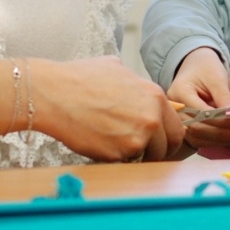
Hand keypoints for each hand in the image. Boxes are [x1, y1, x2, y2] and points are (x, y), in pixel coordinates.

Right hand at [32, 56, 184, 161]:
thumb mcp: (115, 67)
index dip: (168, 137)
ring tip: (115, 145)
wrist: (53, 93)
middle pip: (169, 145)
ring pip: (147, 156)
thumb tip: (137, 85)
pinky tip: (99, 144)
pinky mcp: (119, 153)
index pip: (176, 125)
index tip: (160, 142)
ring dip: (137, 156)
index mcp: (154, 96)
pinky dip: (116, 158)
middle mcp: (151, 117)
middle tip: (145, 153)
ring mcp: (137, 137)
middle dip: (159, 151)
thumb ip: (134, 82)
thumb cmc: (78, 78)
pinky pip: (125, 161)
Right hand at [164, 47, 229, 151]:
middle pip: (196, 128)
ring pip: (195, 136)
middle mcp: (174, 107)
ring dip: (218, 140)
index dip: (222, 121)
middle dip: (221, 133)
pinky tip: (229, 138)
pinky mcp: (182, 125)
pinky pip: (196, 138)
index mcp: (179, 91)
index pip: (201, 113)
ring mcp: (175, 118)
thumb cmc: (206, 68)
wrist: (195, 65)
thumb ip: (224, 97)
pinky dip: (213, 140)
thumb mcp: (217, 78)